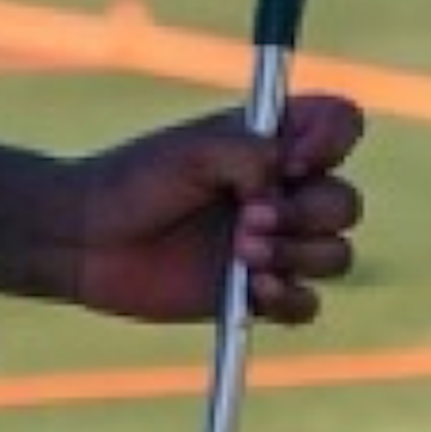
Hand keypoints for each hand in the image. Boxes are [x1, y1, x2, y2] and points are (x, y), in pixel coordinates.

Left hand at [52, 93, 368, 327]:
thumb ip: (249, 153)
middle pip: (345, 202)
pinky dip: (292, 299)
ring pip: (336, 255)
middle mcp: (284, 192)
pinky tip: (255, 291)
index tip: (294, 161)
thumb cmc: (132, 182)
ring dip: (299, 256)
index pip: (342, 126)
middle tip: (250, 219)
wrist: (86, 241)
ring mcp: (276, 246)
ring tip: (242, 256)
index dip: (334, 141)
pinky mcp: (259, 294)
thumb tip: (285, 178)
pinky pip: (308, 305)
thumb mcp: (191, 151)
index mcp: (275, 142)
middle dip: (306, 214)